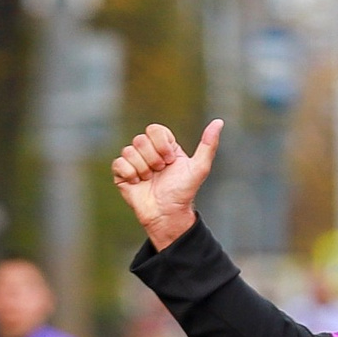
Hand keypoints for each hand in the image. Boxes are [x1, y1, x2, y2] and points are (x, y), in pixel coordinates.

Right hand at [112, 120, 221, 251]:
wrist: (168, 214)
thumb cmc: (183, 192)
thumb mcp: (199, 168)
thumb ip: (208, 145)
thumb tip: (219, 122)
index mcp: (164, 146)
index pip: (154, 129)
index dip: (161, 144)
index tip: (170, 160)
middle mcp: (148, 152)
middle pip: (140, 139)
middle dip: (153, 159)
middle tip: (161, 172)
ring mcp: (134, 162)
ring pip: (129, 151)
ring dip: (143, 169)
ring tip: (151, 180)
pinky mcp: (122, 174)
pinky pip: (119, 163)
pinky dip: (131, 174)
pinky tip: (139, 183)